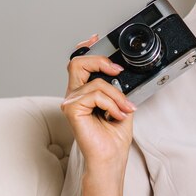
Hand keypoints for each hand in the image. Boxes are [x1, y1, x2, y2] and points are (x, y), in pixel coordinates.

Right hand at [62, 35, 136, 168]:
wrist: (110, 157)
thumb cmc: (113, 136)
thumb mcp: (121, 104)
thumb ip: (117, 87)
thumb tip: (121, 74)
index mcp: (84, 92)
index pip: (78, 63)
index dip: (85, 47)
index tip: (96, 38)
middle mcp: (74, 94)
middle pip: (78, 62)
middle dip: (100, 60)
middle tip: (117, 70)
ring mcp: (70, 101)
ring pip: (97, 83)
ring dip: (117, 96)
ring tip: (124, 110)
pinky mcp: (71, 109)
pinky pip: (96, 95)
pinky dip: (111, 104)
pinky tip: (116, 115)